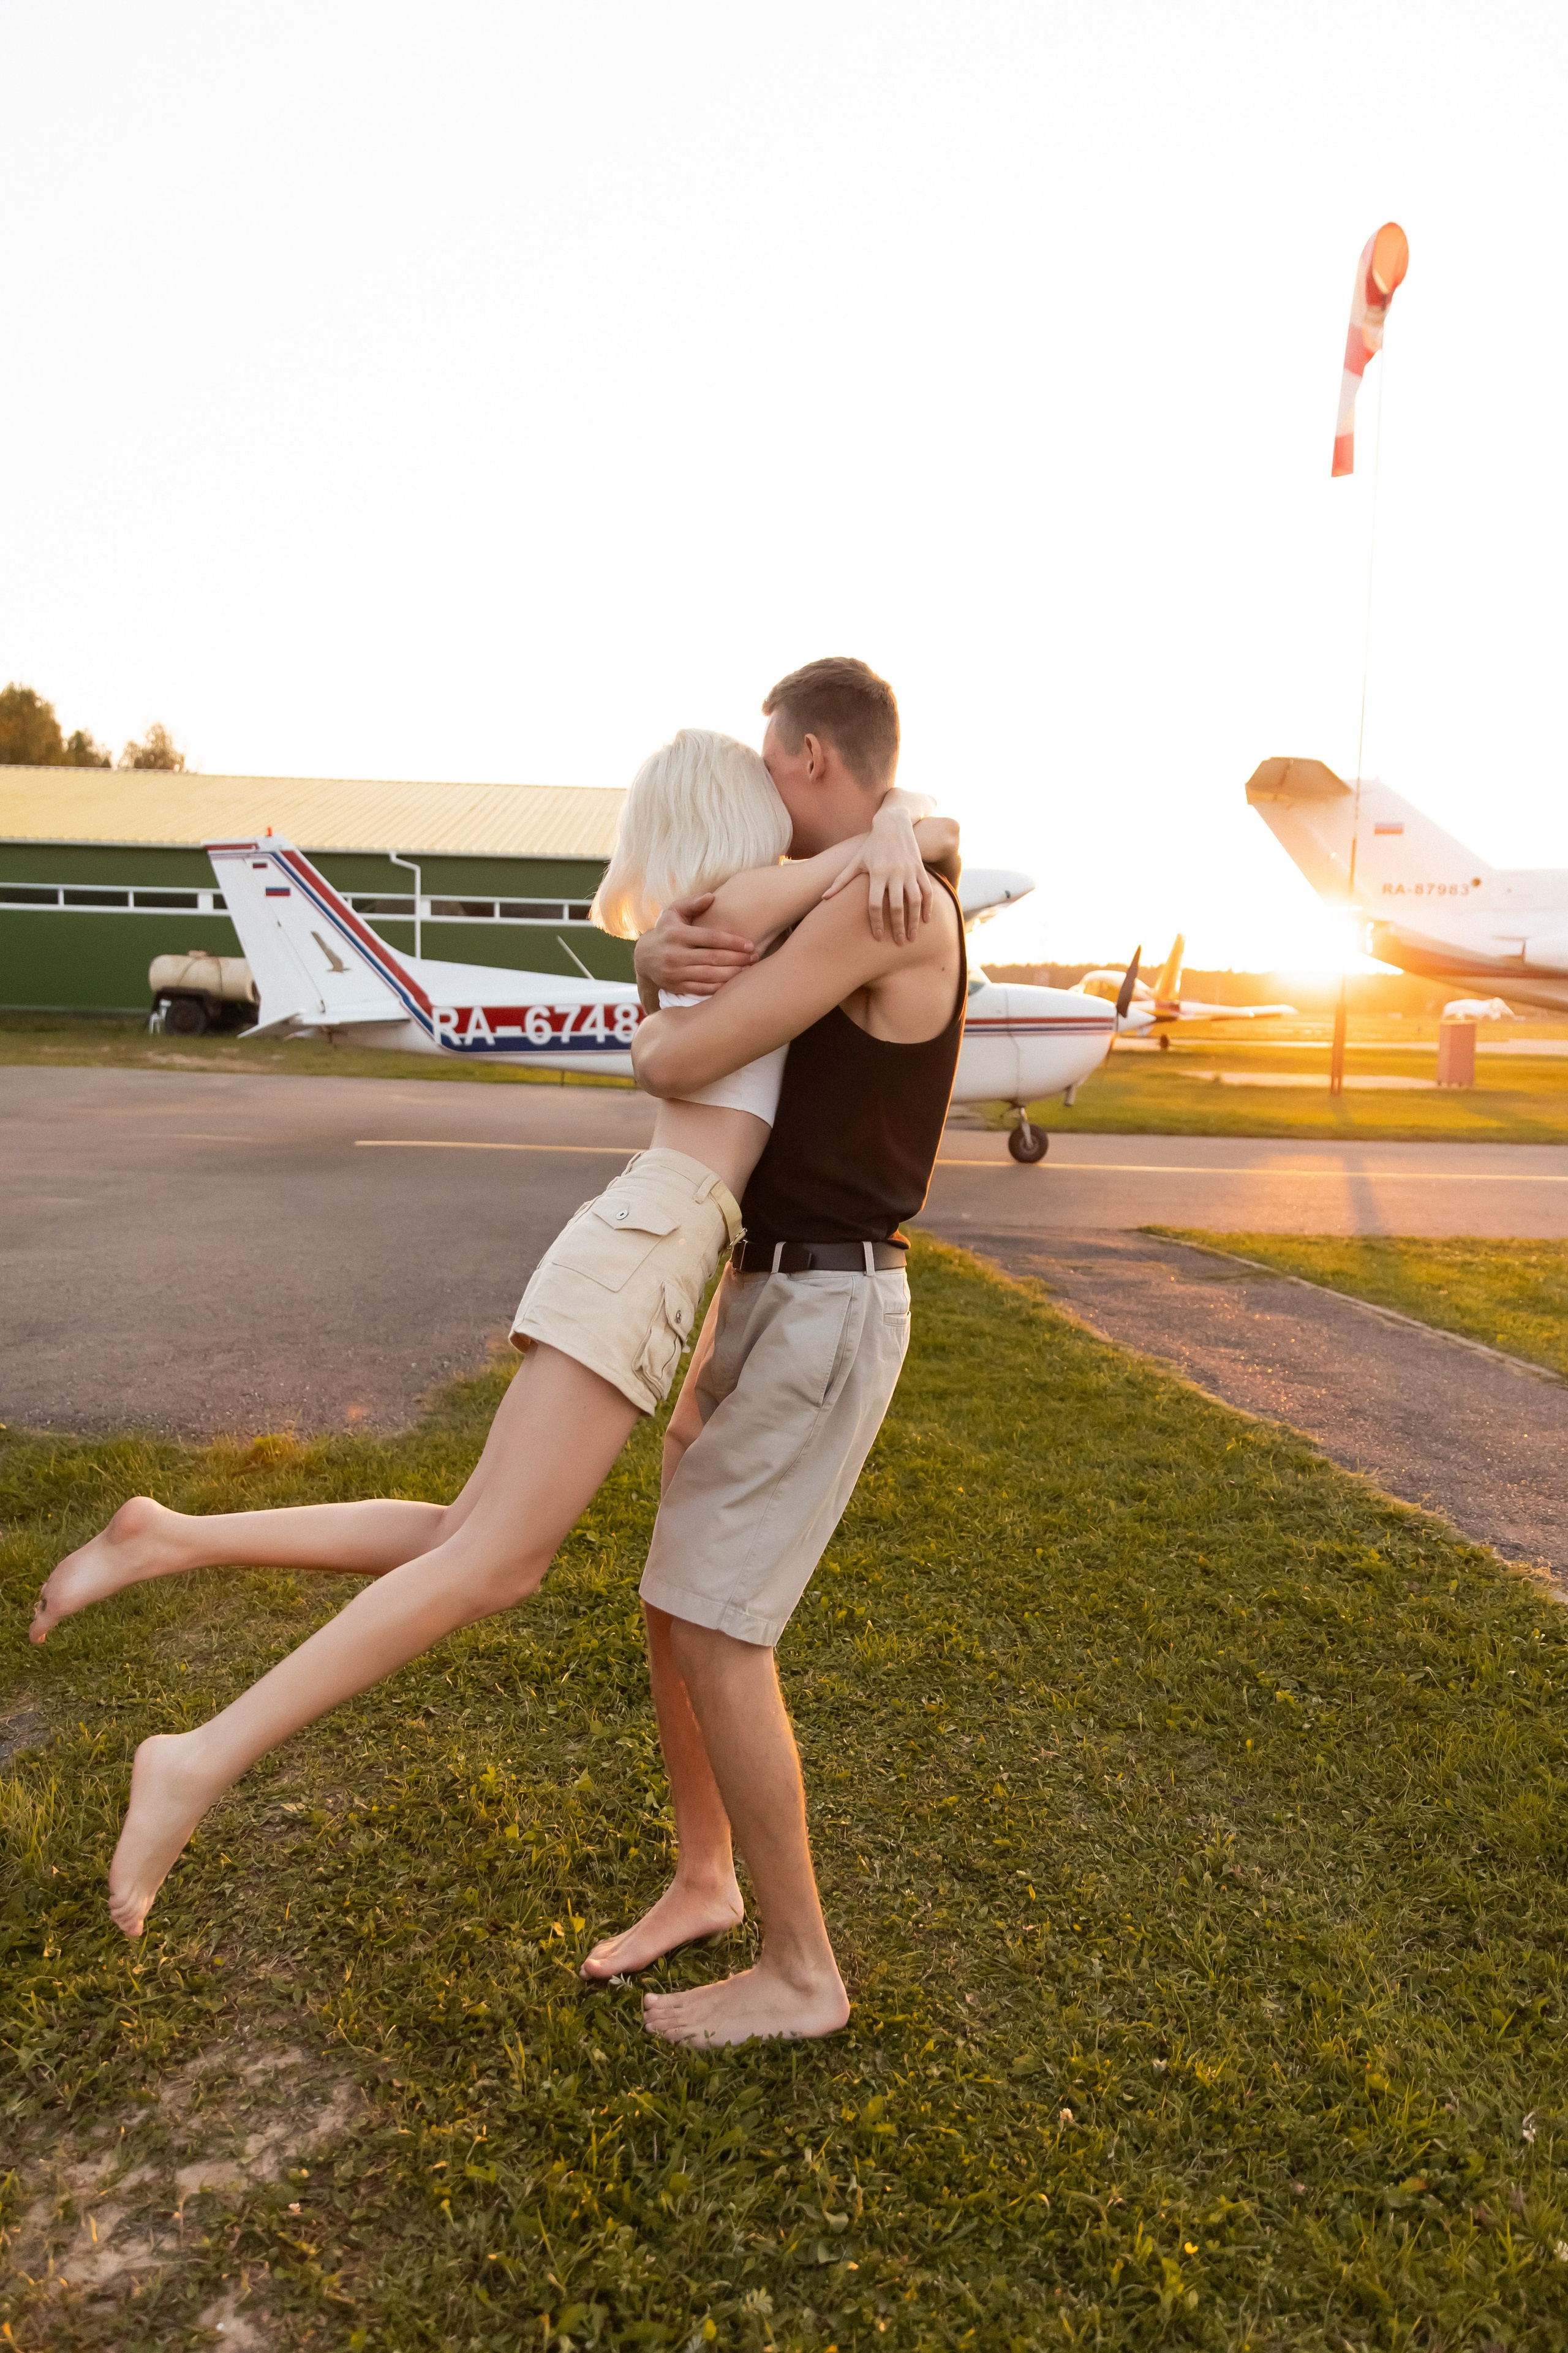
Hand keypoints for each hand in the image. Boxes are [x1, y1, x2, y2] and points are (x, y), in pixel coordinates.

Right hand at [633, 893, 757, 998]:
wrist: (643, 958)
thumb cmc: (665, 931)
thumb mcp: (673, 913)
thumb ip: (692, 903)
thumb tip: (711, 896)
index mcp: (677, 934)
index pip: (711, 938)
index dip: (733, 942)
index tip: (750, 944)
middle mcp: (675, 955)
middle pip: (713, 958)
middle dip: (737, 958)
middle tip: (755, 957)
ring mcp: (675, 973)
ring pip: (710, 975)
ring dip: (732, 974)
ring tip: (748, 970)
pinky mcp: (676, 987)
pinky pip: (702, 989)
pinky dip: (719, 988)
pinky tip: (733, 984)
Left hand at [820, 804, 934, 944]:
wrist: (893, 824)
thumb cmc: (871, 846)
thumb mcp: (856, 861)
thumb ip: (841, 881)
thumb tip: (823, 898)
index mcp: (877, 873)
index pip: (875, 904)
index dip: (876, 922)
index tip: (878, 937)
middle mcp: (895, 873)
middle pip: (896, 906)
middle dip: (898, 927)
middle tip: (899, 943)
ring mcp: (909, 871)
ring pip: (915, 901)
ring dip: (914, 921)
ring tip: (912, 937)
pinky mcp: (920, 869)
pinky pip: (927, 891)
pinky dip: (928, 907)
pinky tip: (926, 920)